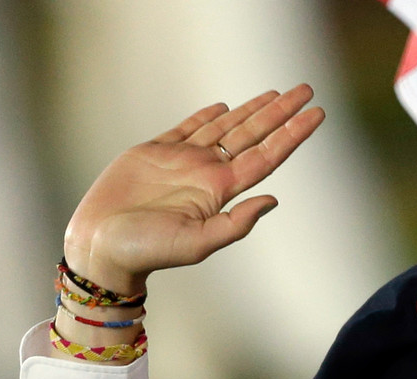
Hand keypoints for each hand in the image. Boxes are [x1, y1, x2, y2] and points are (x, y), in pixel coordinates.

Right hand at [62, 84, 324, 293]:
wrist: (100, 246)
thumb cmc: (147, 251)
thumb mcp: (198, 242)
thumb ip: (236, 223)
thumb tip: (273, 200)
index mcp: (220, 191)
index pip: (267, 156)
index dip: (293, 133)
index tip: (317, 113)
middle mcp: (207, 172)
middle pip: (253, 134)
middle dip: (280, 112)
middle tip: (306, 90)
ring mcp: (182, 161)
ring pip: (225, 127)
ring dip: (252, 110)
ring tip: (276, 93)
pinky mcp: (154, 153)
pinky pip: (187, 128)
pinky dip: (206, 116)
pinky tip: (225, 107)